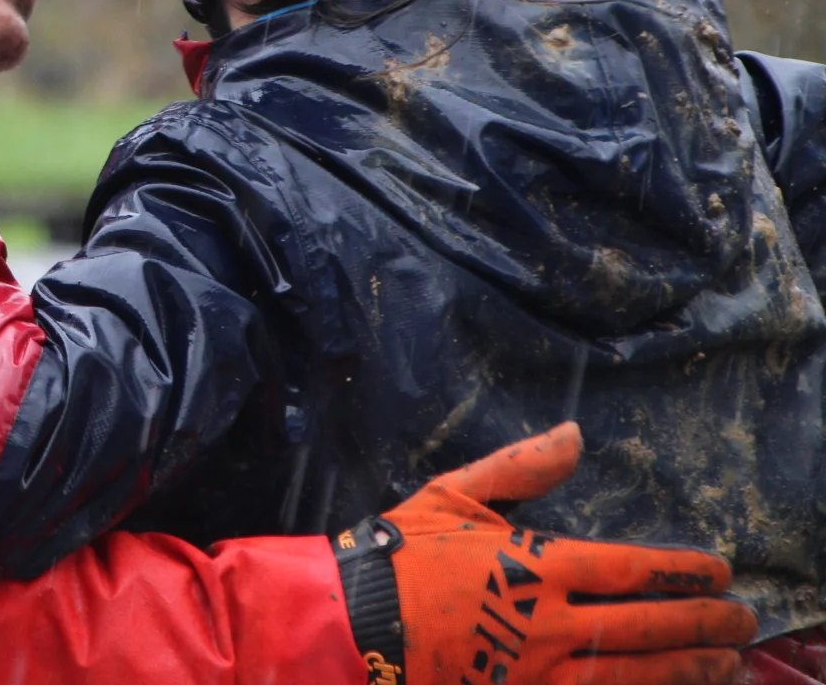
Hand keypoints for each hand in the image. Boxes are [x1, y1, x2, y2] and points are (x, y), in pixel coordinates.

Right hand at [336, 422, 754, 684]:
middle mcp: (548, 619)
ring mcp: (537, 668)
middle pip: (643, 625)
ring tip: (725, 664)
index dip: (679, 571)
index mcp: (534, 562)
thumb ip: (519, 468)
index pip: (628, 568)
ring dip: (685, 667)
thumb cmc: (400, 553)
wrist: (355, 620)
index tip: (716, 570)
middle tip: (741, 620)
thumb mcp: (453, 494)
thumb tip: (573, 435)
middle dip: (699, 623)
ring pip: (631, 672)